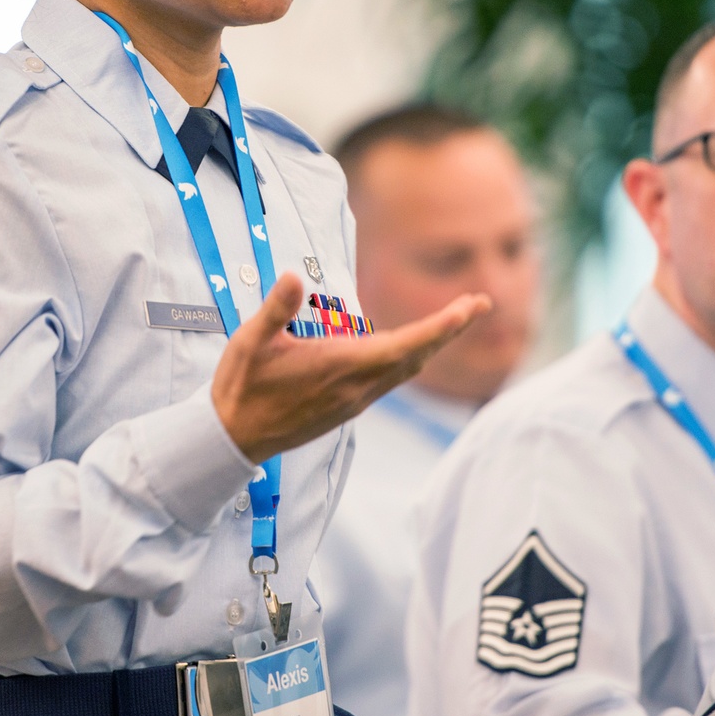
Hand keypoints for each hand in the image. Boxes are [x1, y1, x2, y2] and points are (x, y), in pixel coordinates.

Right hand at [212, 271, 490, 461]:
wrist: (234, 438)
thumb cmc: (241, 387)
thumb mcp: (251, 341)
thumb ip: (275, 309)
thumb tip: (291, 276)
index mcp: (341, 366)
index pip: (405, 345)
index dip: (440, 327)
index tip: (469, 308)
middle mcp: (357, 386)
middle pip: (417, 356)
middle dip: (450, 329)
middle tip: (480, 303)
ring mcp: (355, 400)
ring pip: (406, 369)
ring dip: (433, 343)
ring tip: (455, 318)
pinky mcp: (348, 407)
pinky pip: (390, 379)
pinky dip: (410, 357)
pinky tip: (410, 345)